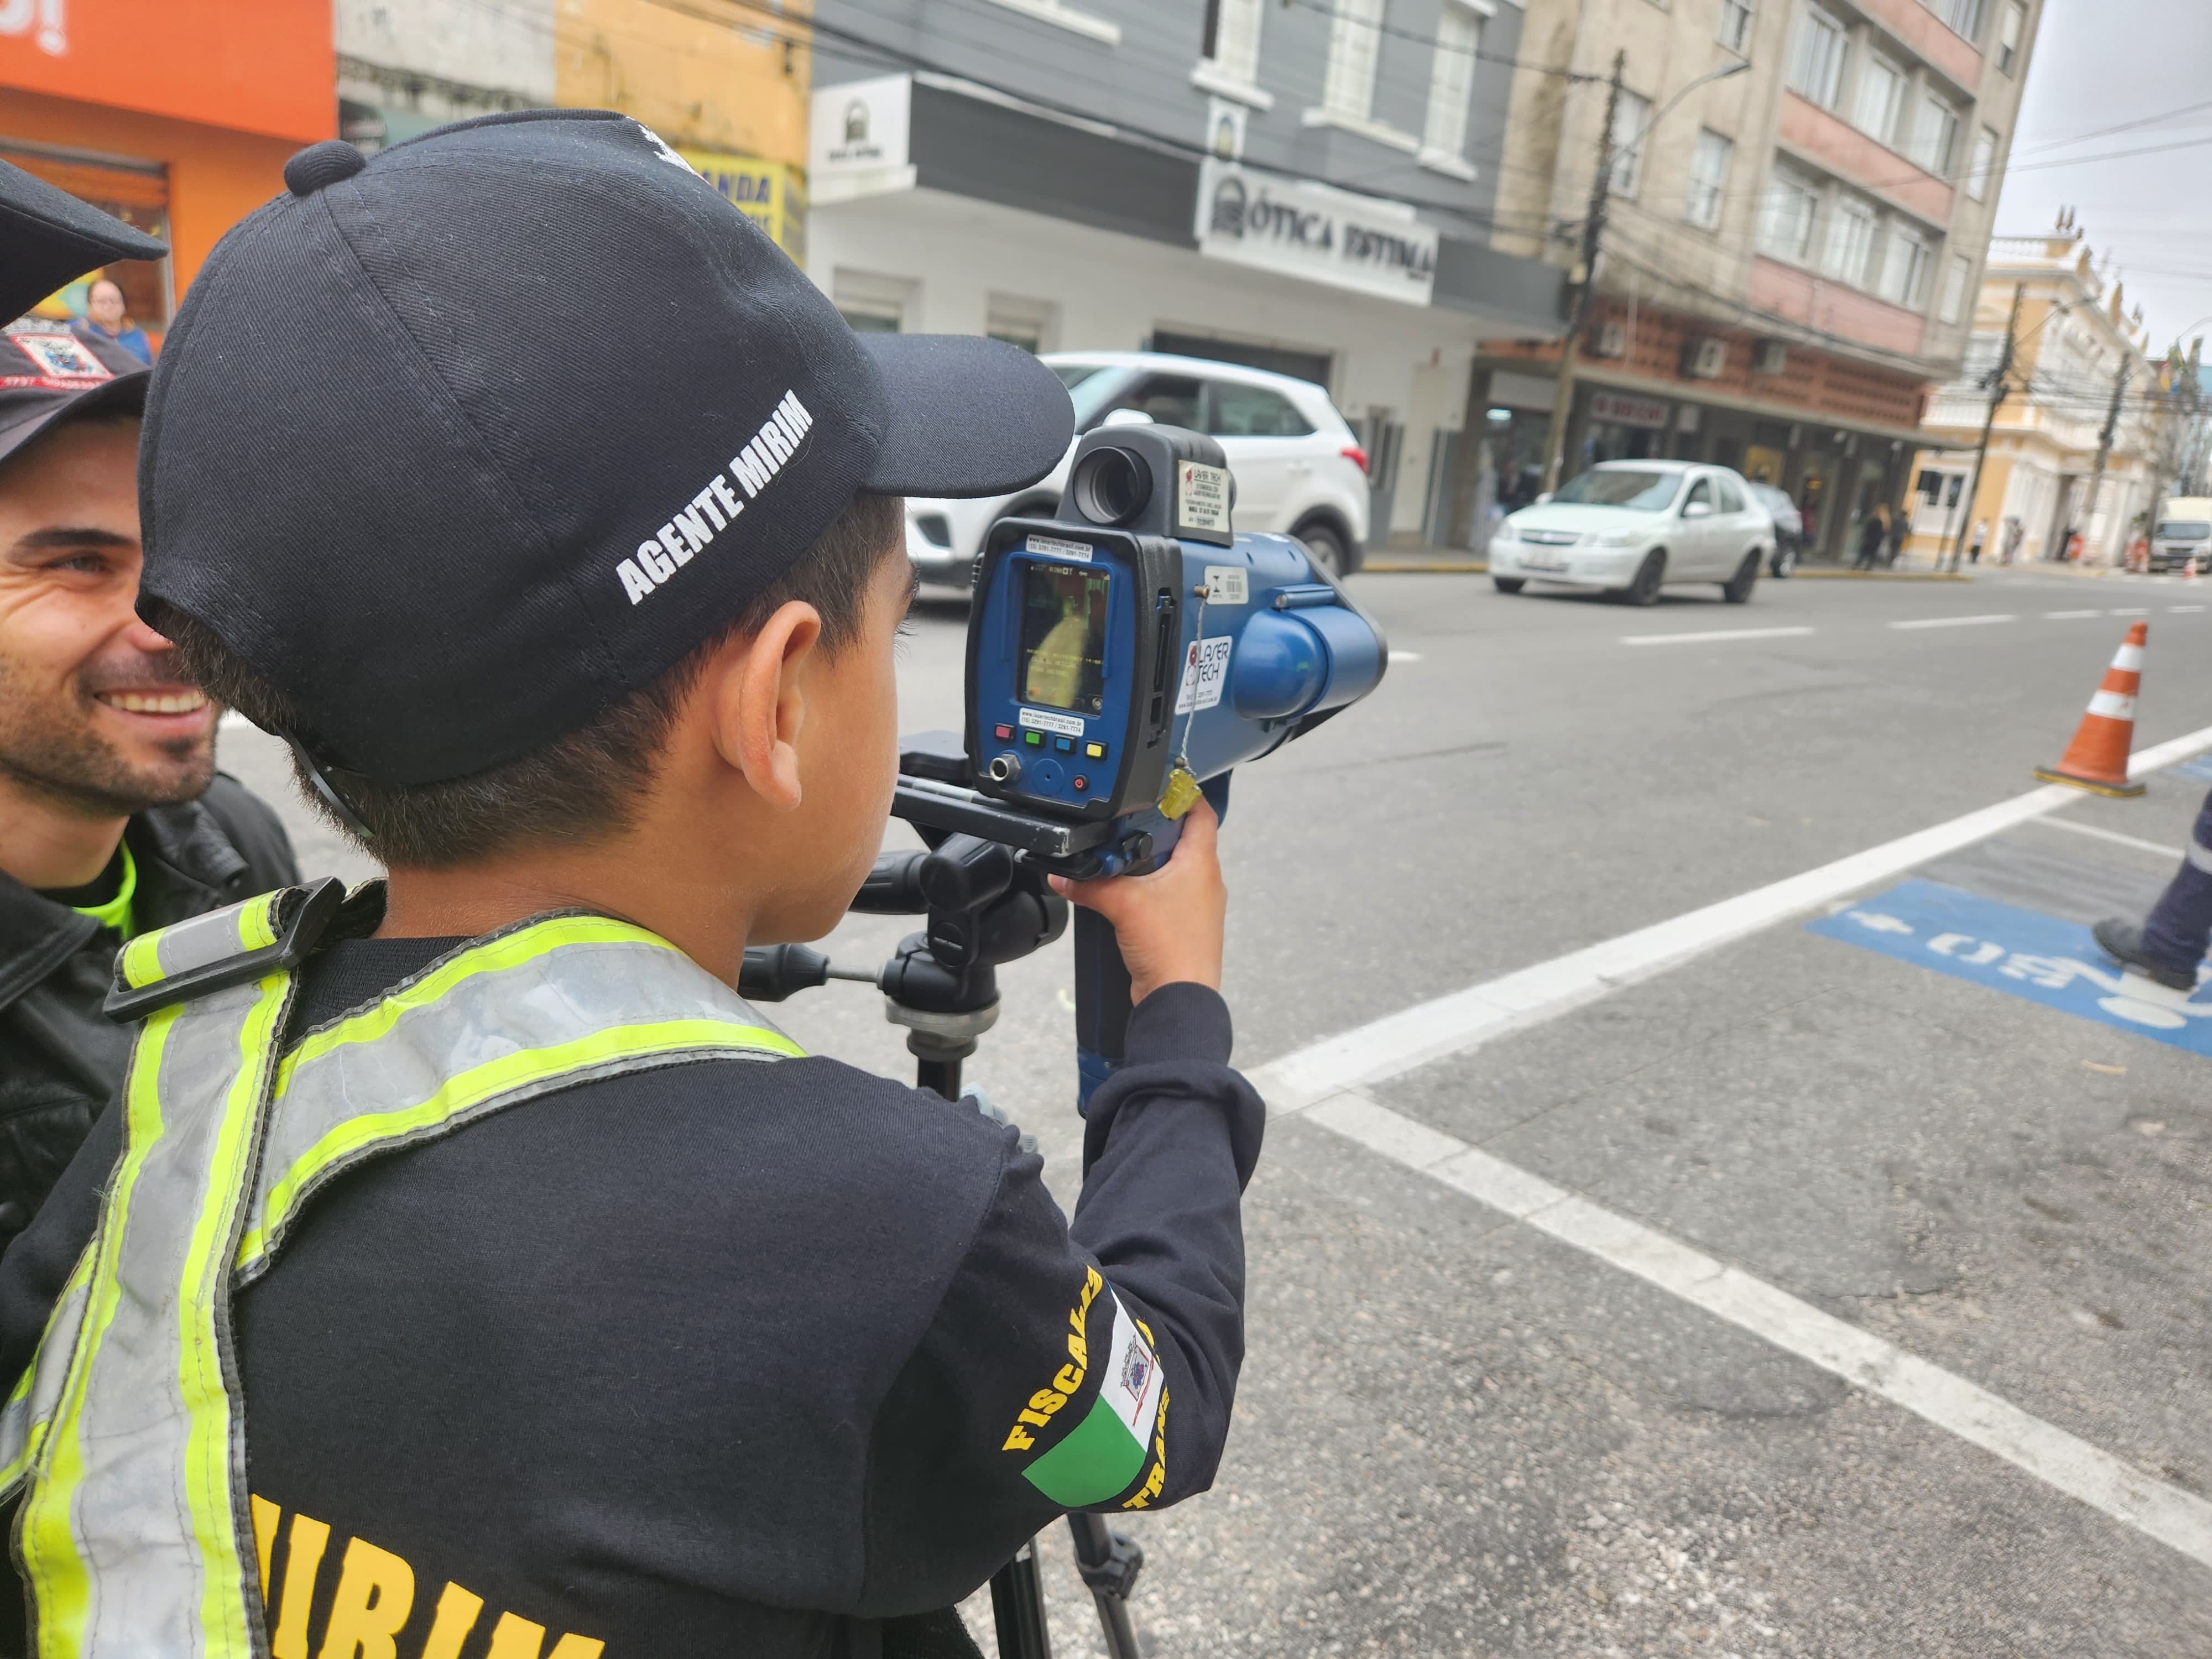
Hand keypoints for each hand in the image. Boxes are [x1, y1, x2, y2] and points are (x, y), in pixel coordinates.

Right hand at [1049, 797, 1224, 1002]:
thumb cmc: (1170, 948)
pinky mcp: (1183, 925)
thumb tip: (1063, 874)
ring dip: (1150, 861)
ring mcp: (1197, 904)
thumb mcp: (1122, 904)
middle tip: (1127, 820)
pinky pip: (1167, 895)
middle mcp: (1206, 881)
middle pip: (1185, 839)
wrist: (1179, 999)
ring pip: (1175, 868)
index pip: (1201, 812)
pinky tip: (1124, 894)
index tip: (1161, 783)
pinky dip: (1148, 888)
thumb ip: (1089, 883)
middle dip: (1156, 828)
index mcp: (1202, 863)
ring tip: (1120, 856)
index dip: (1183, 793)